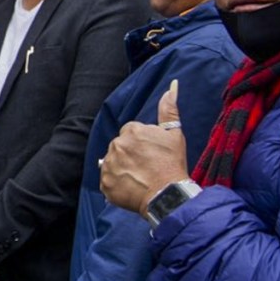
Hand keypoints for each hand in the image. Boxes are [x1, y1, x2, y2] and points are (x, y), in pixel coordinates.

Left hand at [101, 79, 190, 215]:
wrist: (167, 194)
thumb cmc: (172, 164)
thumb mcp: (174, 134)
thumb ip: (169, 109)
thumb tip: (172, 86)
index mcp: (132, 131)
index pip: (131, 133)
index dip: (142, 144)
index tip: (151, 154)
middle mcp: (117, 144)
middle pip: (120, 147)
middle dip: (130, 154)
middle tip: (146, 166)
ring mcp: (109, 164)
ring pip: (113, 162)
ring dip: (122, 168)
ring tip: (139, 177)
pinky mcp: (105, 182)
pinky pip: (108, 180)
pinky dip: (117, 183)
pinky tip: (131, 186)